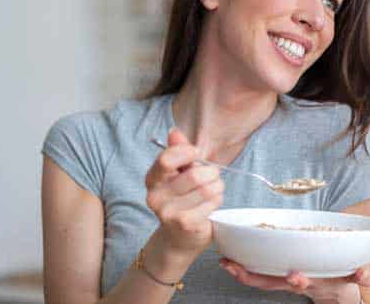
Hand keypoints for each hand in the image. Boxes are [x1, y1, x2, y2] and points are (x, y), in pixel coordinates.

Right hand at [145, 128, 223, 257]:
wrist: (179, 237)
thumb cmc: (183, 199)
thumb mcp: (179, 173)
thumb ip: (178, 152)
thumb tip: (174, 132)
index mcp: (152, 179)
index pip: (167, 159)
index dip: (187, 152)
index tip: (196, 154)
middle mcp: (155, 196)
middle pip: (194, 175)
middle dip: (211, 173)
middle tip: (212, 177)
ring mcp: (168, 212)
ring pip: (207, 188)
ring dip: (217, 187)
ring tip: (212, 191)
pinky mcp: (185, 224)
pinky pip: (212, 202)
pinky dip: (217, 200)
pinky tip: (210, 205)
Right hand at [219, 258, 369, 303]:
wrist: (339, 293)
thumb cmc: (311, 272)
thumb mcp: (288, 267)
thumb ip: (266, 258)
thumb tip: (234, 240)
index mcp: (288, 276)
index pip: (262, 277)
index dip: (244, 272)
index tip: (229, 264)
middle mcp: (304, 281)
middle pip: (290, 283)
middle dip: (290, 280)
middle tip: (291, 276)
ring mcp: (325, 281)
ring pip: (320, 283)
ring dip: (315, 280)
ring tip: (305, 276)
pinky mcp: (347, 280)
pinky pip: (356, 279)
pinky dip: (362, 275)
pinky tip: (365, 272)